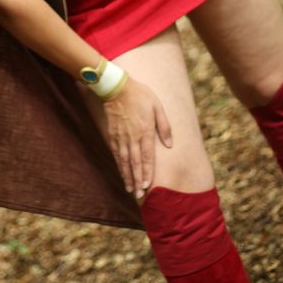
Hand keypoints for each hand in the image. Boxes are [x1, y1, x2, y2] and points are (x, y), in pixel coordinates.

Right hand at [102, 76, 172, 198]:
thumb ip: (164, 126)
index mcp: (145, 130)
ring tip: (130, 189)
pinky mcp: (113, 134)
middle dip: (137, 180)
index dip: (147, 172)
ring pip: (125, 161)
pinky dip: (119, 165)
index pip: (147, 156)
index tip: (147, 186)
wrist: (116, 87)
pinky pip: (116, 153)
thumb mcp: (157, 106)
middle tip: (139, 195)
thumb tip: (169, 144)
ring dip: (127, 176)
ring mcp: (121, 136)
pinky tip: (121, 172)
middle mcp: (132, 136)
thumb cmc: (139, 95)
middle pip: (135, 163)